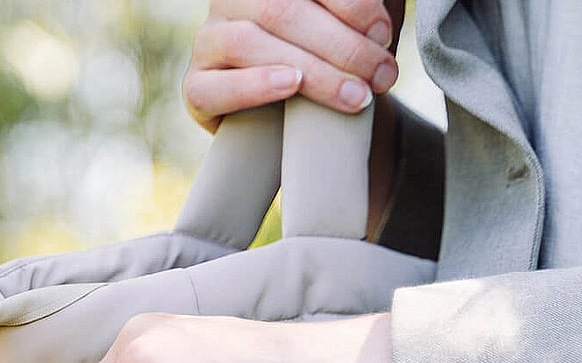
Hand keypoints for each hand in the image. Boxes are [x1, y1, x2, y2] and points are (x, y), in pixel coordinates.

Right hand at [183, 0, 404, 132]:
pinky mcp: (197, 87)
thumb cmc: (327, 69)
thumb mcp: (350, 32)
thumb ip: (363, 11)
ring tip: (355, 96)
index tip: (384, 32)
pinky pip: (217, 86)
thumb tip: (384, 5)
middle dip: (341, 44)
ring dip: (312, 71)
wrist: (291, 131)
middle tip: (381, 74)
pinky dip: (256, 85)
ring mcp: (208, 40)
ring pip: (251, 42)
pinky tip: (292, 87)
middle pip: (283, 9)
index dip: (348, 4)